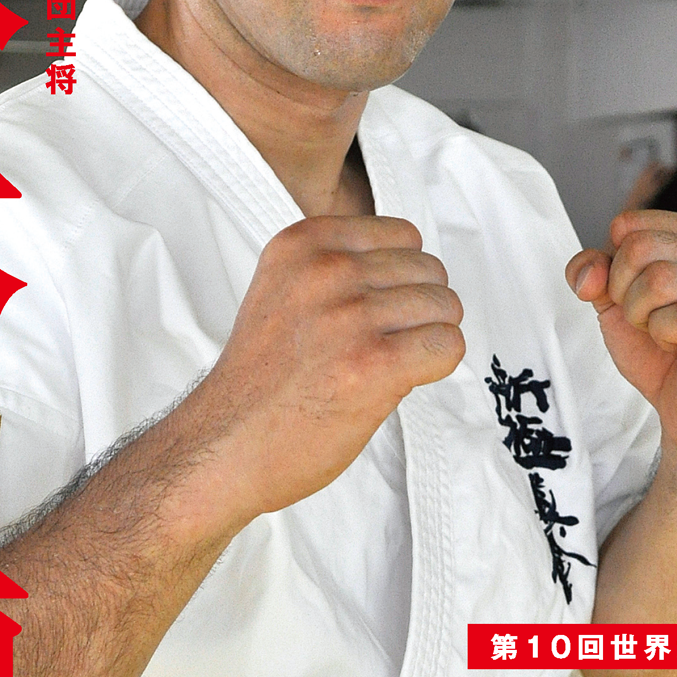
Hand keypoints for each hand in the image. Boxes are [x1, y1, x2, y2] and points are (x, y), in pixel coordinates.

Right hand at [195, 216, 464, 517]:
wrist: (229, 442)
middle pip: (428, 269)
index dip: (401, 276)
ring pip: (445, 306)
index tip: (379, 306)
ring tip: (390, 362)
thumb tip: (408, 269)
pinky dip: (437, 364)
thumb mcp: (284, 291)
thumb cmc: (260, 381)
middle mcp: (326, 271)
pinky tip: (403, 378)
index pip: (402, 234)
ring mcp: (351, 314)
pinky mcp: (375, 361)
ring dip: (430, 336)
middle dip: (420, 307)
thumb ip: (336, 268)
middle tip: (386, 341)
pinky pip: (448, 344)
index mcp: (303, 244)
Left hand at [566, 209, 676, 464]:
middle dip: (623, 291)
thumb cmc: (660, 348)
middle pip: (640, 248)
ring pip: (659, 280)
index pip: (632, 225)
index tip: (634, 292)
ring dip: (641, 316)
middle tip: (645, 318)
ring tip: (661, 332)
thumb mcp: (614, 299)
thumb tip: (589, 272)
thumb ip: (594, 271)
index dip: (614, 265)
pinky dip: (662, 334)